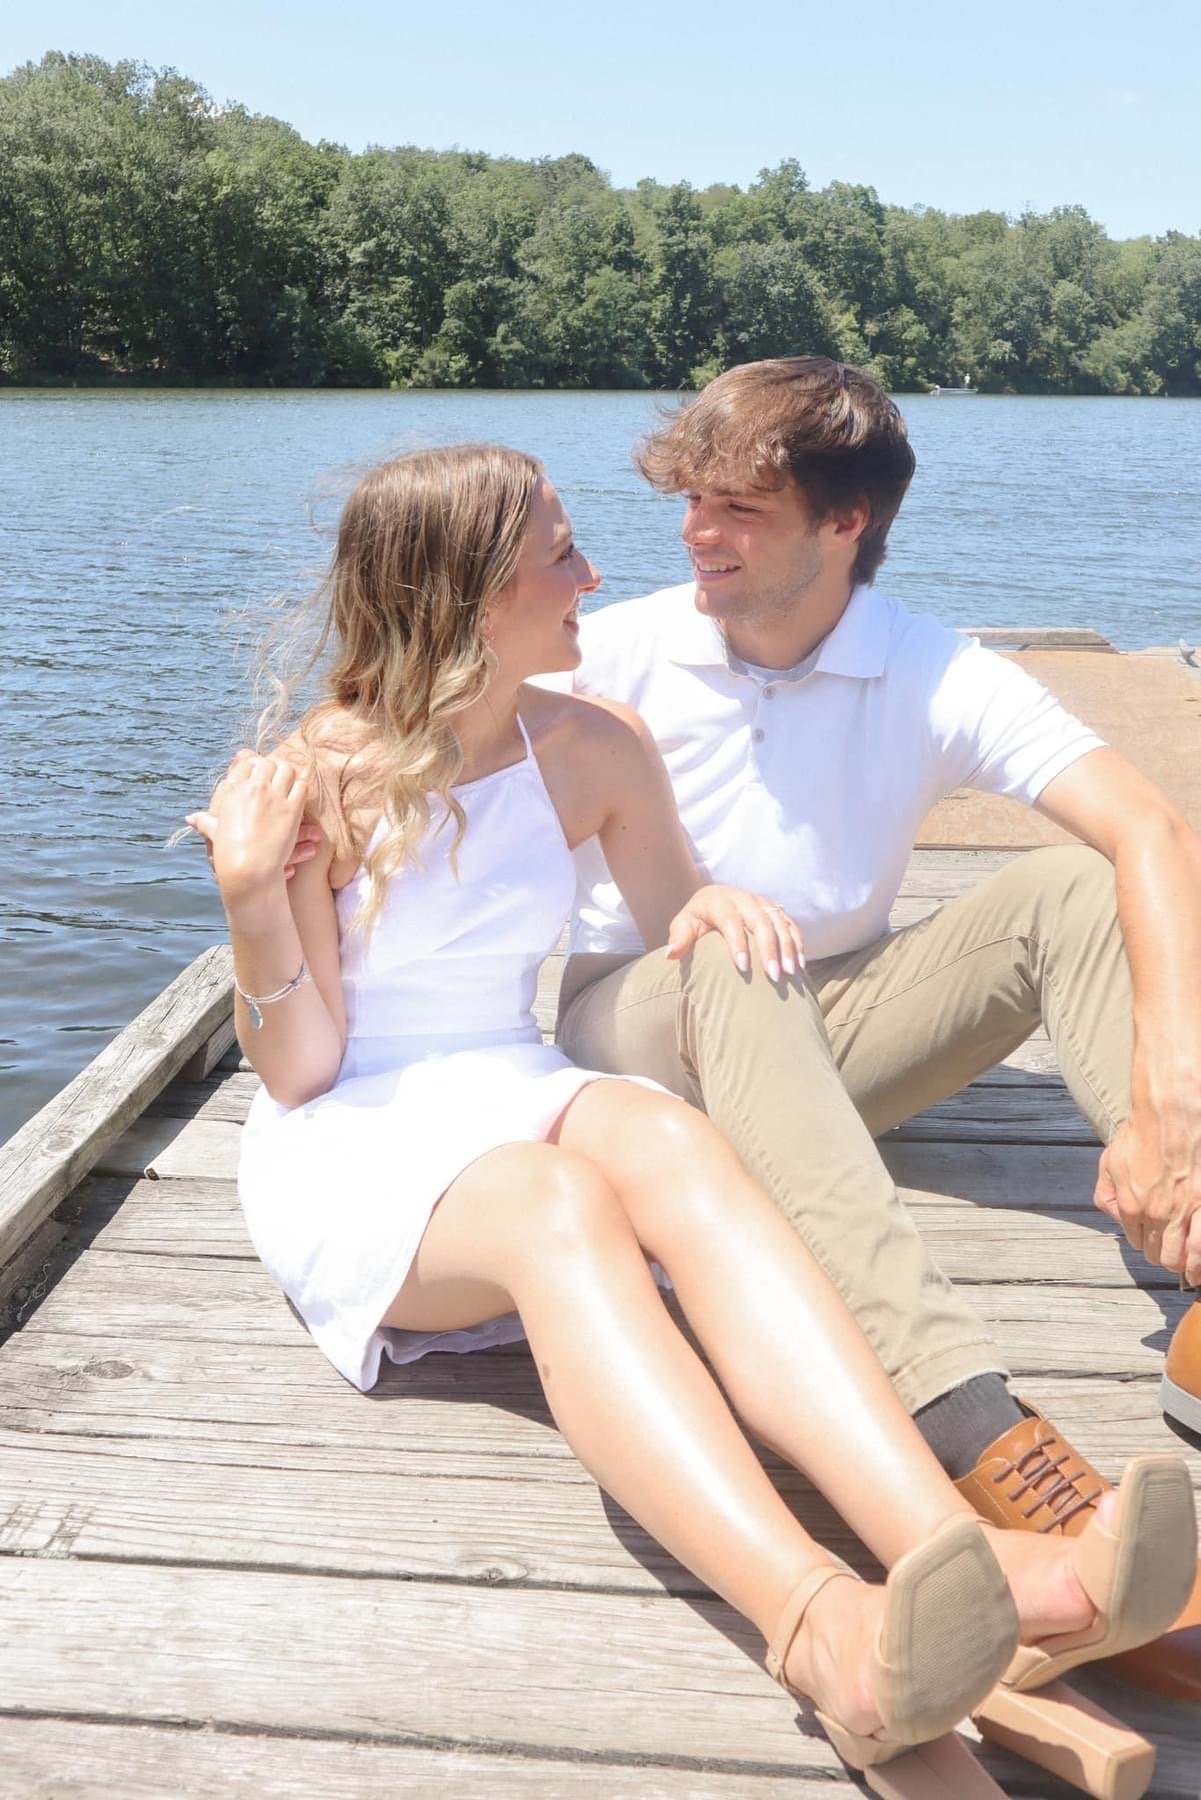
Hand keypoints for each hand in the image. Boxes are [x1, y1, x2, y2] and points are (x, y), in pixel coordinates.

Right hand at [186, 754, 309, 908]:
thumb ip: (204, 821)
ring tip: (289, 783)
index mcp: (232, 789)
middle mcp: (253, 787)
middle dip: (272, 768)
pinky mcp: (292, 808)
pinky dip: (300, 788)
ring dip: (288, 775)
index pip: (246, 763)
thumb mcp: (214, 832)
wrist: (247, 869)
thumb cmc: (228, 853)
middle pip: (267, 763)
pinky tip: (298, 796)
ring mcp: (273, 796)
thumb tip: (190, 818)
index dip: (254, 766)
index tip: (259, 773)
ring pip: (286, 770)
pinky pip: (301, 786)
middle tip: (276, 776)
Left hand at [665, 886, 803, 979]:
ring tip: (790, 974)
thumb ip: (679, 937)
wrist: (714, 901)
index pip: (731, 920)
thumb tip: (671, 954)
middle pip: (761, 921)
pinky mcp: (775, 910)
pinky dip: (797, 944)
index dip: (738, 943)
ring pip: (780, 923)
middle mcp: (744, 898)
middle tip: (773, 976)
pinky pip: (790, 925)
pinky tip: (799, 967)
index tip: (742, 968)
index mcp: (719, 900)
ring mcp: (763, 903)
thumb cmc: (696, 920)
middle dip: (769, 948)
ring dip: (788, 948)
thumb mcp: (683, 924)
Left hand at [1095, 1100, 1200, 1284]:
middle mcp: (1158, 1213)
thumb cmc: (1142, 1133)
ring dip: (1185, 1265)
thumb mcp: (1110, 1162)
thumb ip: (1107, 1194)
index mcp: (1132, 1205)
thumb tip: (1116, 1216)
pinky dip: (1200, 1257)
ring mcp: (1186, 1210)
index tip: (1149, 1239)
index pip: (1137, 1240)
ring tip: (1188, 1270)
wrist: (1171, 1113)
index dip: (1143, 1242)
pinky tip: (1199, 1262)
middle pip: (1160, 1253)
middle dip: (1162, 1255)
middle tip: (1167, 1252)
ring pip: (1185, 1256)